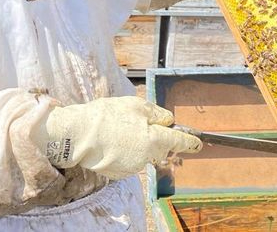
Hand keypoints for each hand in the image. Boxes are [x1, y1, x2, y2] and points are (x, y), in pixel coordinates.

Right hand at [36, 97, 201, 179]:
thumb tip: (168, 120)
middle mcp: (147, 156)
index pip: (178, 141)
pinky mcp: (119, 172)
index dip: (190, 141)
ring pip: (143, 153)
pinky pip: (129, 159)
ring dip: (138, 142)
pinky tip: (111, 140)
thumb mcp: (135, 105)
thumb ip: (156, 114)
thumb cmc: (107, 116)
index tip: (198, 143)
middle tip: (142, 124)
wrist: (78, 135)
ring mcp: (133, 166)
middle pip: (160, 147)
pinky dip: (125, 150)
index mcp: (154, 139)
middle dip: (157, 138)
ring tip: (118, 129)